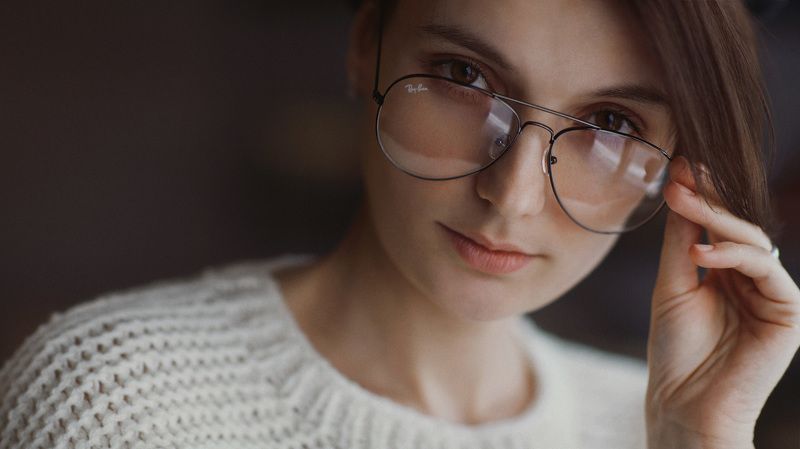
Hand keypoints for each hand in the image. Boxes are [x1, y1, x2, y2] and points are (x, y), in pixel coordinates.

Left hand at [645, 156, 799, 448]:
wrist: (683, 404)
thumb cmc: (675, 350)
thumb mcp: (672, 284)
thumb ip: (681, 240)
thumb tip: (680, 188)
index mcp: (727, 273)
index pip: (717, 225)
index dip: (700, 195)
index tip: (677, 165)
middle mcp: (753, 280)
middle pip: (736, 227)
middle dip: (707, 197)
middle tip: (680, 173)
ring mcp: (773, 294)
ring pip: (753, 241)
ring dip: (716, 218)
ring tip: (679, 201)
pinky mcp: (789, 312)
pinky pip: (766, 270)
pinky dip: (733, 256)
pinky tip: (700, 253)